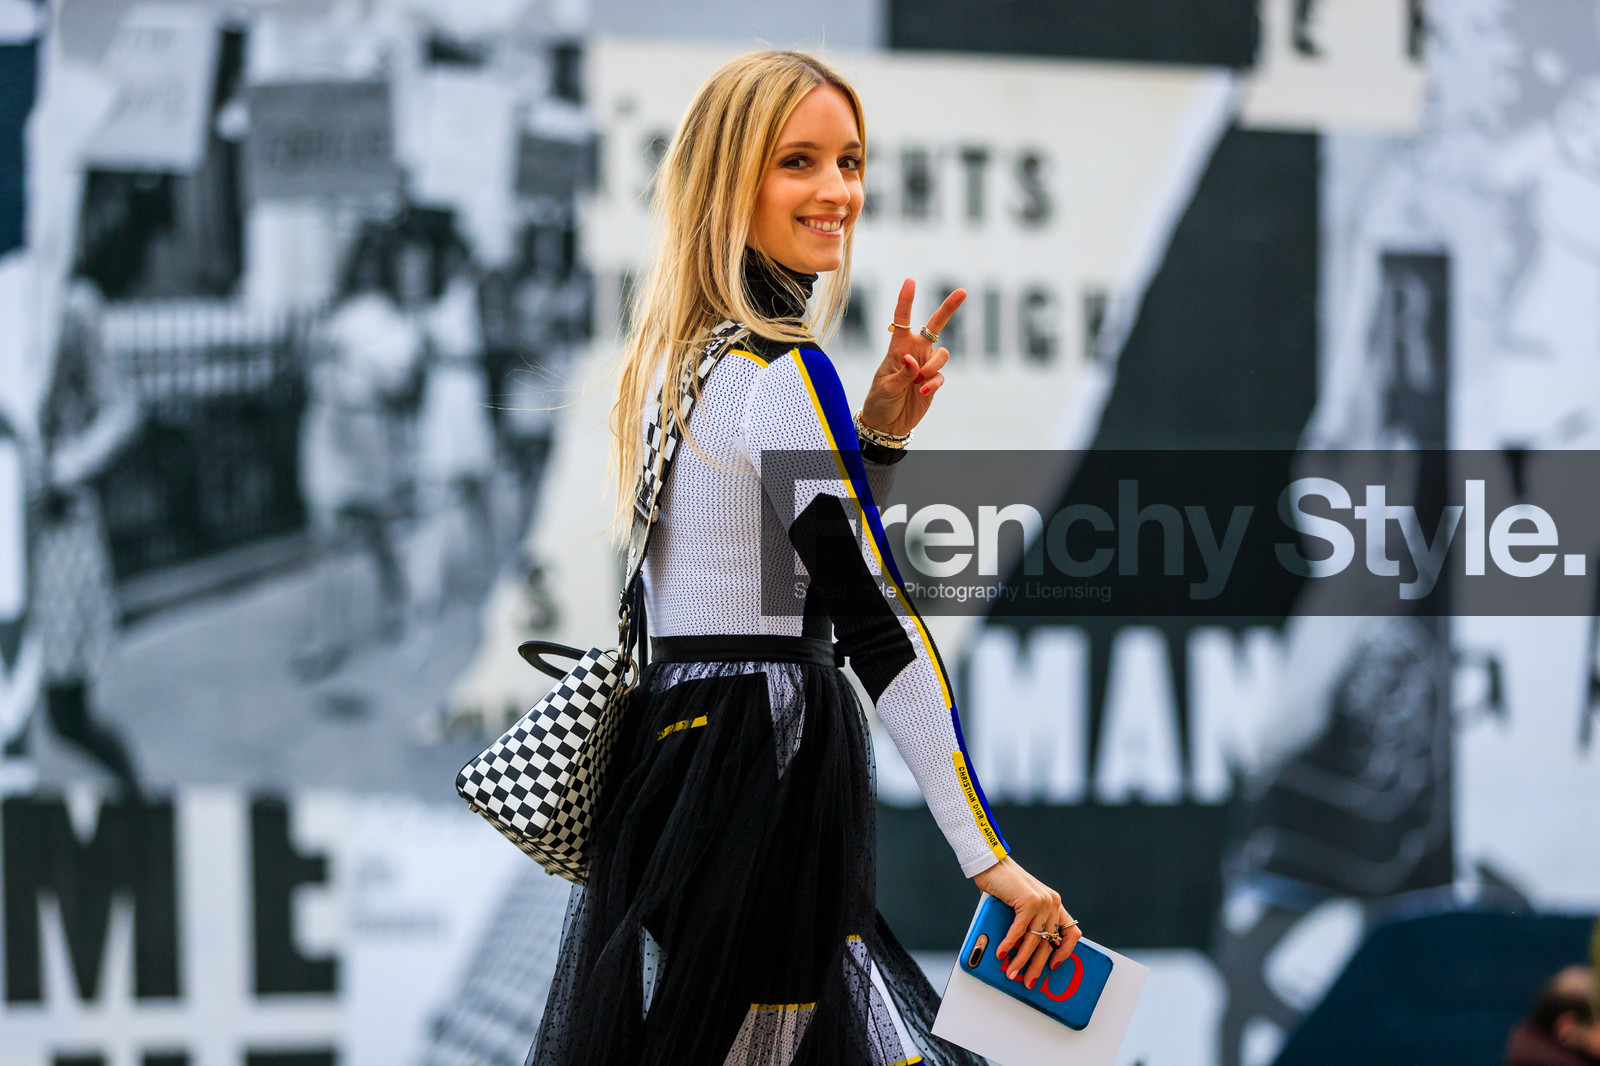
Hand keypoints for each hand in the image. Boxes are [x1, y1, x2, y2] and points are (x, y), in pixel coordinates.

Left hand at [857, 278, 965, 436]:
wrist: (887, 423)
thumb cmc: (880, 401)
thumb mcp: (886, 387)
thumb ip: (901, 373)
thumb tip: (912, 360)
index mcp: (897, 348)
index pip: (902, 320)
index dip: (906, 300)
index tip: (911, 281)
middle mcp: (914, 353)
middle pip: (935, 326)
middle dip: (949, 308)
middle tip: (962, 291)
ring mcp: (925, 367)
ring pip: (943, 354)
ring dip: (932, 367)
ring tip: (918, 382)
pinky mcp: (933, 383)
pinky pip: (941, 377)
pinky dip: (933, 383)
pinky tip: (922, 392)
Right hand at [972, 856, 1081, 990]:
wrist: (991, 863)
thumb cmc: (1004, 886)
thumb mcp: (1022, 906)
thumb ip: (1028, 923)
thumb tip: (1021, 953)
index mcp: (1054, 904)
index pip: (1071, 932)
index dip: (1065, 952)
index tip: (1054, 966)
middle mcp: (1053, 902)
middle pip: (1049, 943)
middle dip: (1038, 966)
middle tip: (1029, 981)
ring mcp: (1042, 901)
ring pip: (1034, 941)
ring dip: (1021, 960)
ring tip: (1012, 972)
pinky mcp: (1028, 902)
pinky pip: (1019, 931)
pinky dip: (1009, 945)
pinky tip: (1002, 954)